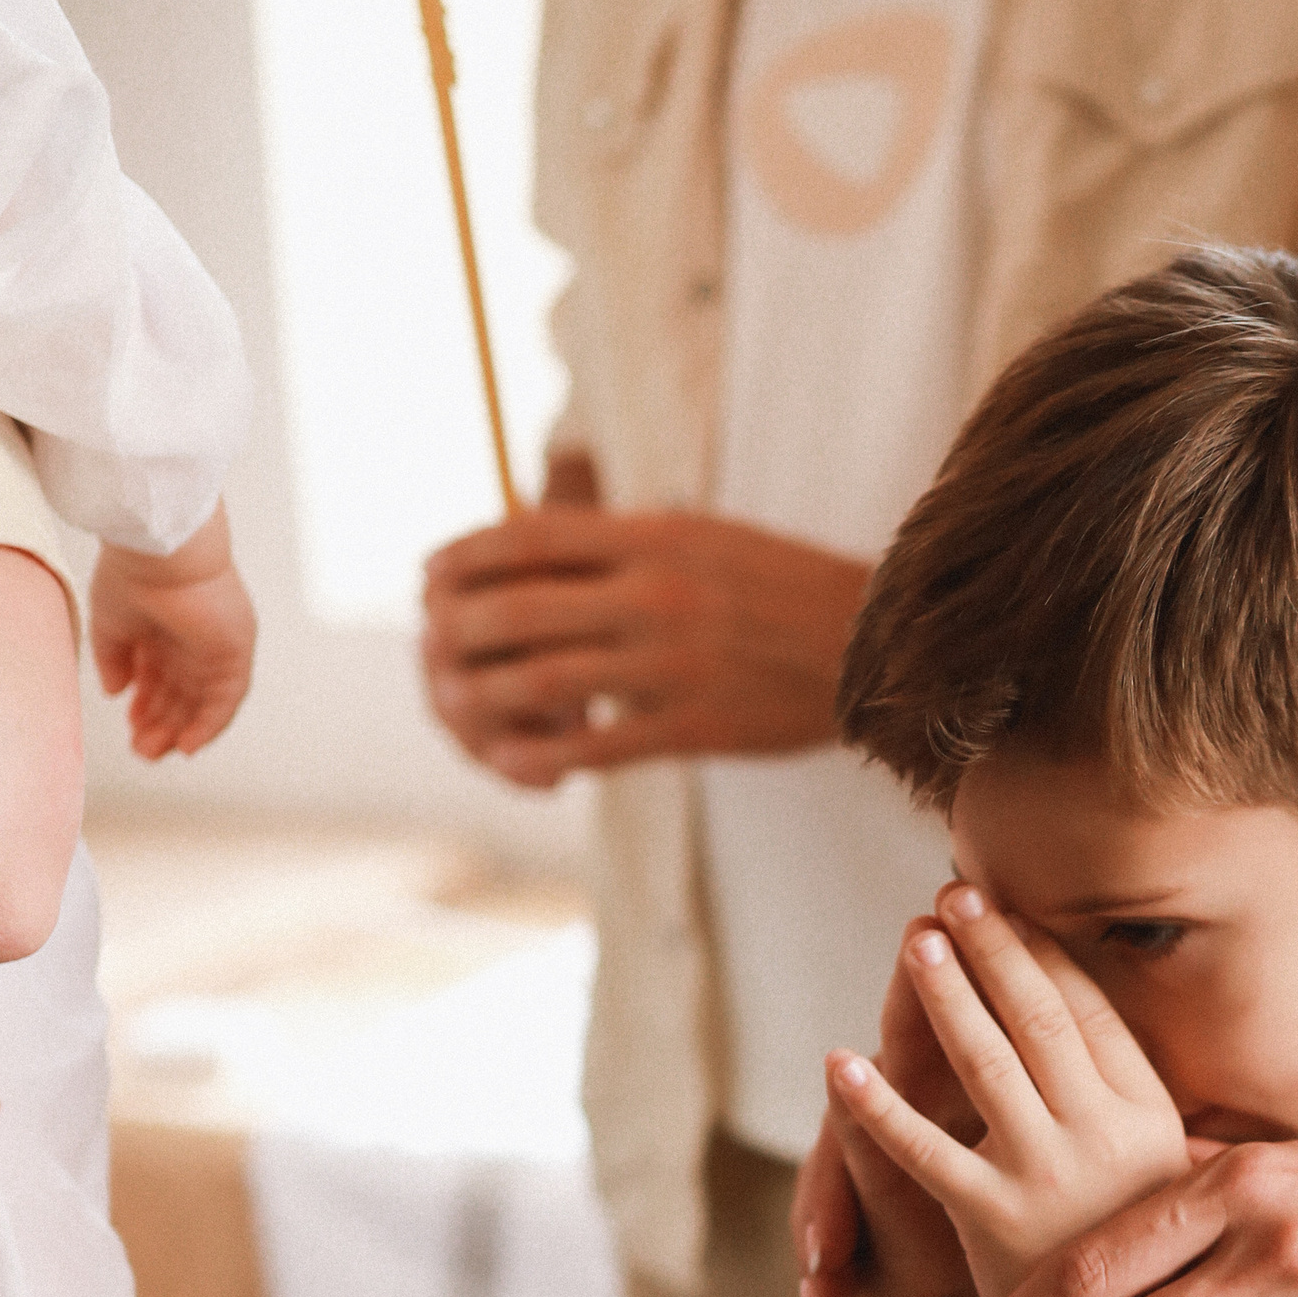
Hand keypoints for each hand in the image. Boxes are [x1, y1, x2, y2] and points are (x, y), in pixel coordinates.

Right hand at [90, 502, 256, 756]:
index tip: (129, 725)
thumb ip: (113, 658)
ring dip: (179, 728)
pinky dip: (209, 725)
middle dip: (160, 722)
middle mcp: (194, 637)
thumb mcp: (111, 623)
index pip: (161, 675)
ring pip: (201, 699)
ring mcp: (218, 645)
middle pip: (182, 692)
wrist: (158, 548)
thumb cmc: (132, 571)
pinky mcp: (235, 651)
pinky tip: (187, 746)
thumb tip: (115, 691)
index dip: (146, 704)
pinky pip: (226, 699)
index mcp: (165, 625)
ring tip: (153, 752)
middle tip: (140, 750)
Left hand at [420, 499, 870, 788]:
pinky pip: (597, 746)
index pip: (528, 538)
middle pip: (518, 609)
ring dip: (485, 697)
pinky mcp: (695, 726)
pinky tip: (515, 761)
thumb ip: (622, 541)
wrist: (868, 646)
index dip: (463, 557)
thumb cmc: (777, 586)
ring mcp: (673, 664)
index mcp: (655, 537)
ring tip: (457, 705)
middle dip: (456, 629)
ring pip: (543, 681)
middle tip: (431, 644)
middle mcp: (656, 595)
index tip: (430, 576)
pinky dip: (544, 756)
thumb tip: (532, 541)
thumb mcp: (701, 535)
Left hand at [826, 883, 1190, 1296]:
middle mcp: (1104, 1137)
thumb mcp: (1173, 1188)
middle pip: (1040, 1020)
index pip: (1091, 1013)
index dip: (1045, 955)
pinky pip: (921, 1150)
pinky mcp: (992, 1220)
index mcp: (1150, 1119)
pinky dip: (874, 1107)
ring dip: (945, 995)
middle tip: (956, 896)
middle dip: (995, 951)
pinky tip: (839, 1066)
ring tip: (915, 941)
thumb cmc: (1150, 1278)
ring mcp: (1047, 1176)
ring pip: (985, 1064)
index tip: (1012, 909)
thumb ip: (1150, 1122)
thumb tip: (1127, 1046)